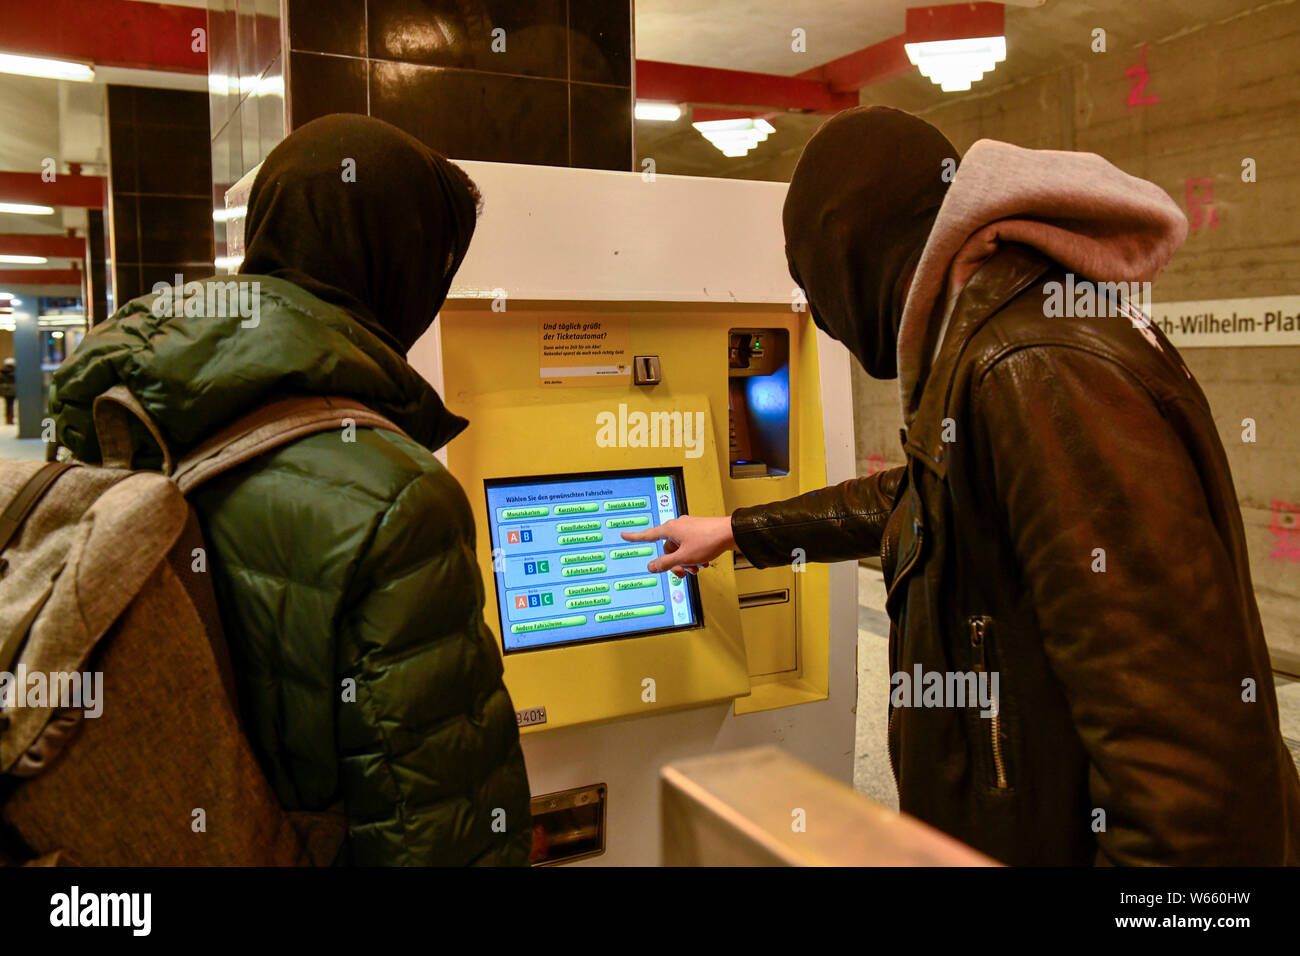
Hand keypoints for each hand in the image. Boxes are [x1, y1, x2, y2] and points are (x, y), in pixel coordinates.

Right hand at [621, 515, 735, 576]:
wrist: (731, 533)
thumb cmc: (708, 541)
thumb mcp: (683, 558)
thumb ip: (666, 563)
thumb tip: (651, 567)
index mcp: (670, 529)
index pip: (648, 535)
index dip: (635, 537)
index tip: (624, 535)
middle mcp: (678, 526)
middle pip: (668, 548)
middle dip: (674, 562)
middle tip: (683, 572)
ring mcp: (689, 528)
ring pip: (680, 549)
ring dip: (686, 561)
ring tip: (696, 568)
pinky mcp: (699, 531)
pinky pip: (690, 546)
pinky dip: (694, 556)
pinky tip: (703, 563)